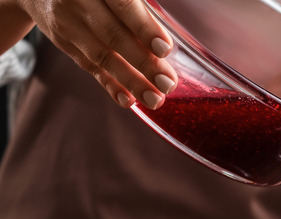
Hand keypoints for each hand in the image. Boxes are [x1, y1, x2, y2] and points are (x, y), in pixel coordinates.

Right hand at [15, 0, 177, 108]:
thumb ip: (134, 8)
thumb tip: (165, 39)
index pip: (123, 6)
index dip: (144, 28)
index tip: (164, 49)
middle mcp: (79, 3)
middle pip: (114, 36)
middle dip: (144, 63)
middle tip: (167, 83)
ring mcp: (69, 25)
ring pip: (103, 57)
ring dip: (132, 82)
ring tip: (155, 99)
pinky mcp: (66, 44)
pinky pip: (90, 67)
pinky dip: (111, 85)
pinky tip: (129, 100)